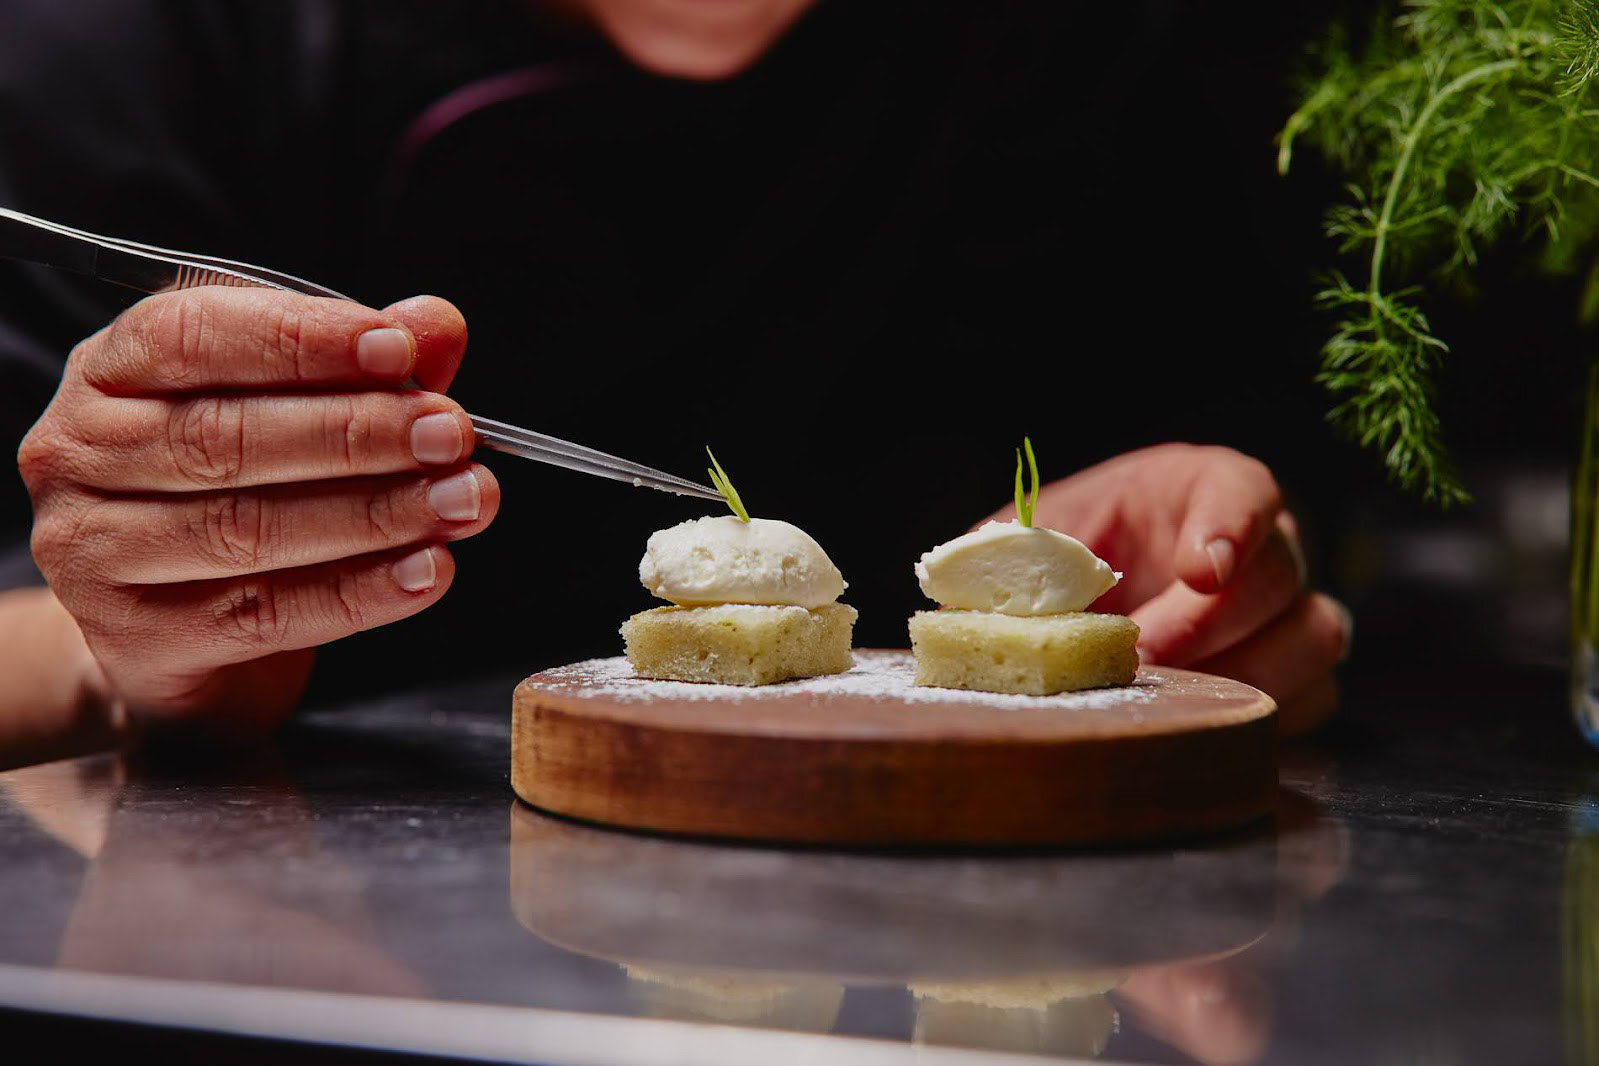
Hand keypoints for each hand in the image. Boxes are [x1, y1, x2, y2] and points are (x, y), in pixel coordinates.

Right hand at [17, 289, 498, 740]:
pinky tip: (428, 571)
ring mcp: (97, 552)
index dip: (300, 339)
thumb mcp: (293, 410)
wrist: (170, 636)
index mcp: (112, 372)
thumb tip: (437, 323)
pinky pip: (267, 613)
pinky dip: (361, 592)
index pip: (191, 335)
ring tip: (460, 501)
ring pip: (247, 529)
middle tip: (451, 434)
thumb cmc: (234, 495)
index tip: (398, 350)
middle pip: (224, 437)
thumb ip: (364, 366)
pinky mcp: (140, 639)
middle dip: (357, 433)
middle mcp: (83, 455)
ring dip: (374, 514)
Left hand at [983, 444, 1348, 733]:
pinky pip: (1314, 698)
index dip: (1229, 528)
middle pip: (1277, 577)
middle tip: (1144, 658)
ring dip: (1243, 675)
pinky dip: (1262, 718)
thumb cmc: (1073, 553)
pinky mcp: (1299, 669)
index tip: (1199, 571)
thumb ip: (1013, 555)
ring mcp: (1291, 605)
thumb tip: (965, 588)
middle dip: (1206, 627)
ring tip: (1168, 696)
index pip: (1245, 492)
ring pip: (1313, 637)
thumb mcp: (1034, 539)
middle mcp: (1264, 542)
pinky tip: (1199, 724)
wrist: (1094, 601)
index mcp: (1202, 490)